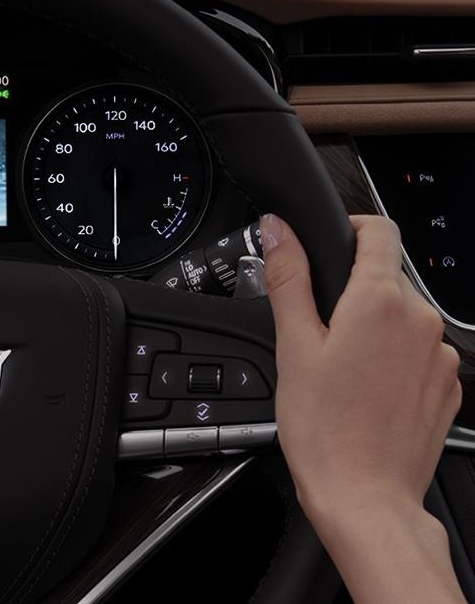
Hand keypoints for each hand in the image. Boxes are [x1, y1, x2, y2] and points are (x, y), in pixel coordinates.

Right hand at [263, 213, 463, 602]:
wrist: (365, 496)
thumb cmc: (325, 429)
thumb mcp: (293, 346)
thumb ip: (289, 278)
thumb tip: (278, 230)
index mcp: (380, 301)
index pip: (378, 230)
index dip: (350, 230)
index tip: (329, 248)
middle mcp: (421, 321)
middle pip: (387, 279)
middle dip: (352, 294)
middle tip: (318, 335)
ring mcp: (441, 354)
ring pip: (402, 319)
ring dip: (374, 330)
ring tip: (340, 373)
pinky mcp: (448, 385)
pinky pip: (419, 353)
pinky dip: (393, 361)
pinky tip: (365, 392)